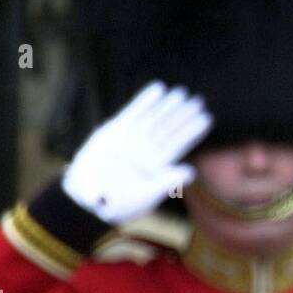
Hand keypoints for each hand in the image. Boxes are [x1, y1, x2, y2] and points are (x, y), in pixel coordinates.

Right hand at [62, 81, 212, 224]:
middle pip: (169, 128)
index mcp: (158, 165)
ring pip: (153, 118)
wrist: (85, 201)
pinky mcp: (114, 132)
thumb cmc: (117, 205)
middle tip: (198, 100)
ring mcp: (131, 140)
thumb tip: (192, 171)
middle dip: (183, 114)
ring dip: (167, 105)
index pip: (179, 144)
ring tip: (181, 92)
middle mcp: (147, 150)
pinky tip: (158, 88)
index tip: (207, 118)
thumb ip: (167, 182)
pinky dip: (145, 101)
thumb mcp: (144, 196)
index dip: (192, 131)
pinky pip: (133, 113)